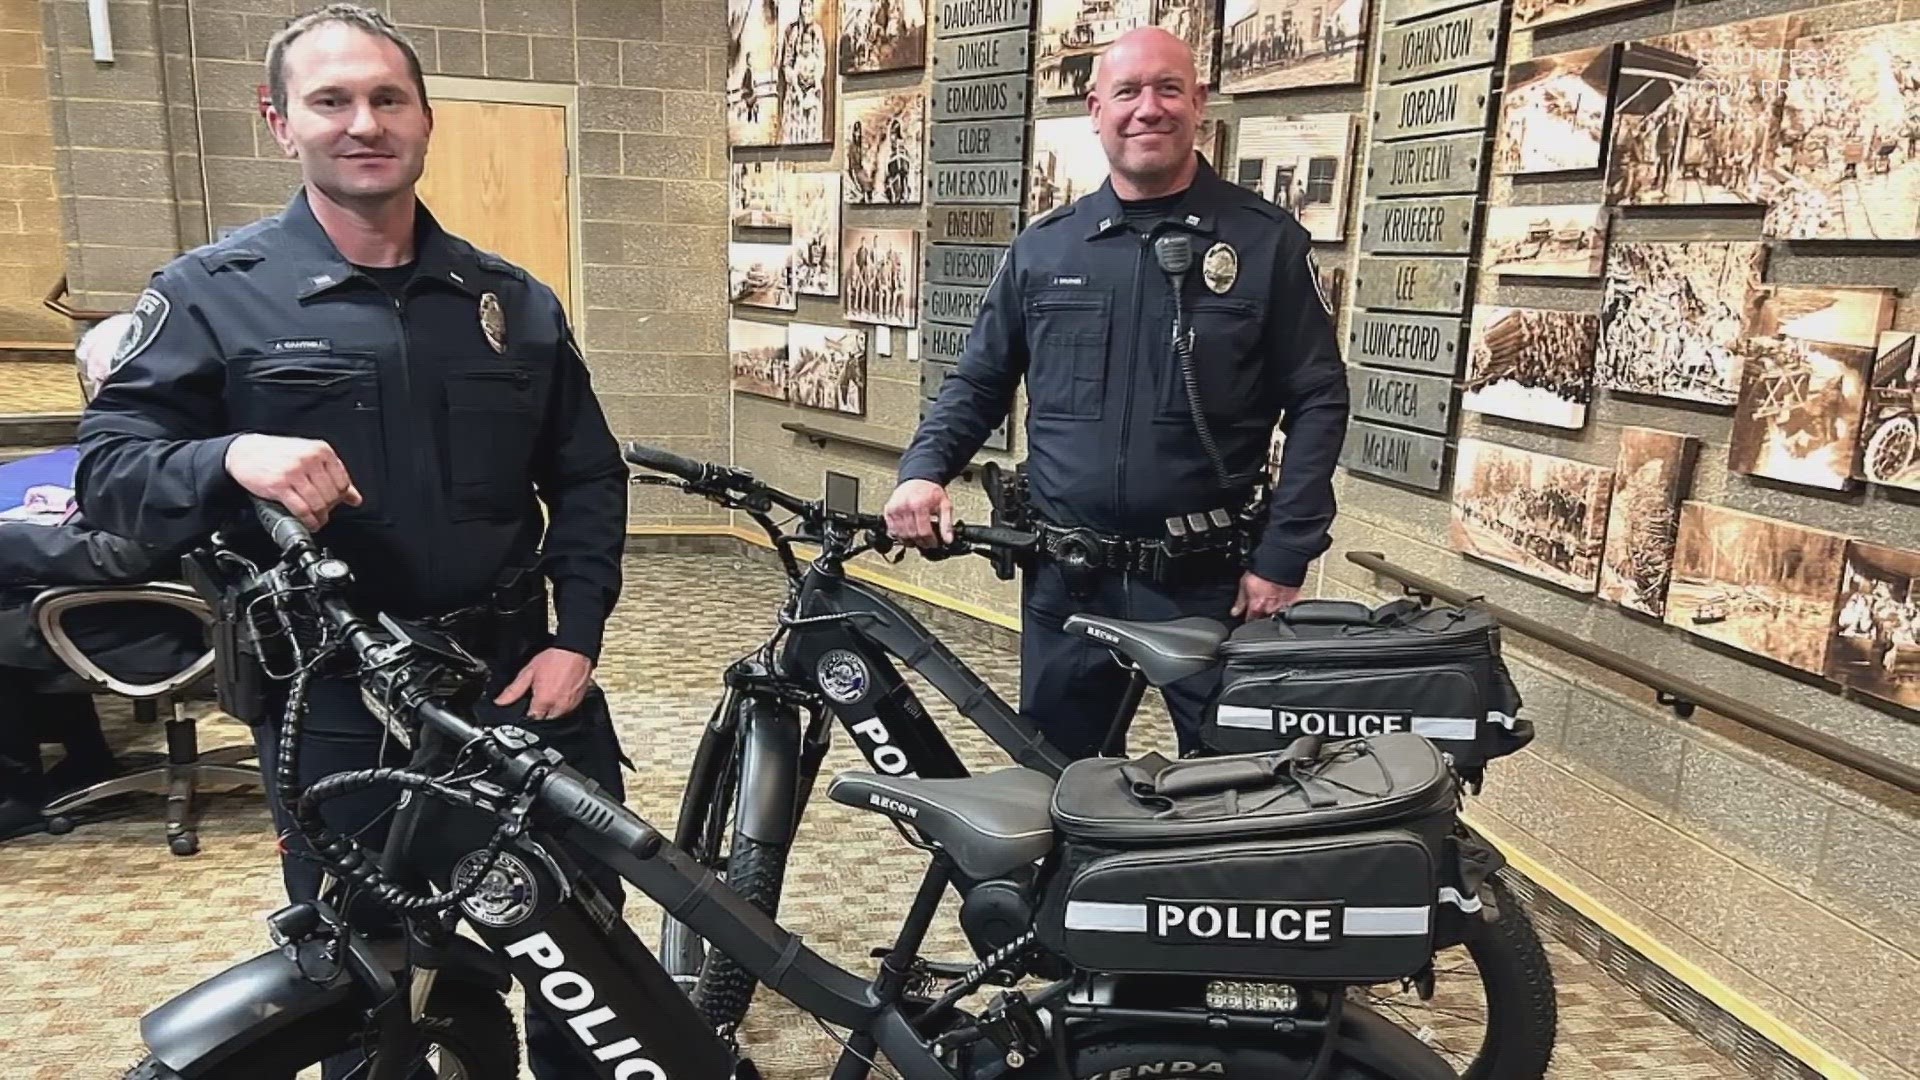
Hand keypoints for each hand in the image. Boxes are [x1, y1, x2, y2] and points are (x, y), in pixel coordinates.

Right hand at [224, 433, 361, 529]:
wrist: (245, 452)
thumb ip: (333, 475)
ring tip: (317, 520)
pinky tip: (309, 523)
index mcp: (321, 450)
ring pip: (318, 503)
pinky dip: (308, 520)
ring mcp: (294, 472)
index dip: (340, 497)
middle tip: (323, 513)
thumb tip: (355, 498)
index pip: (343, 482)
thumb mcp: (309, 457)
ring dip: (320, 517)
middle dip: (329, 509)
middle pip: (332, 495)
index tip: (334, 503)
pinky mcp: (279, 485)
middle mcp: (309, 459)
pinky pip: (301, 509)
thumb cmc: (279, 455)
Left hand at [495, 648, 594, 720]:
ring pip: (558, 715)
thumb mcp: (528, 672)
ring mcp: (571, 705)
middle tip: (538, 698)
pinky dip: (563, 704)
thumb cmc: (554, 658)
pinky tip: (560, 691)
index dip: (527, 714)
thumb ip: (513, 690)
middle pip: (546, 720)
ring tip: (550, 693)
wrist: (575, 650)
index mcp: (544, 702)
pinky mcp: (580, 700)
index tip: (526, 707)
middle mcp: (558, 707)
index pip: (532, 719)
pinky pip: (569, 709)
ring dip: (552, 709)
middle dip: (540, 713)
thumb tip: (500, 701)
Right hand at [883, 479, 953, 547]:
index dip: (930, 541)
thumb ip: (947, 524)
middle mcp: (904, 507)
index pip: (924, 531)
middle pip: (912, 534)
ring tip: (918, 540)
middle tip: (927, 543)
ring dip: (910, 541)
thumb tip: (948, 540)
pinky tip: (907, 535)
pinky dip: (899, 536)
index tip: (934, 543)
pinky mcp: (888, 511)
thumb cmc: (931, 492)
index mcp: (919, 505)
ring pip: (901, 535)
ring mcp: (895, 509)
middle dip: (921, 542)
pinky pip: (892, 530)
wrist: (918, 479)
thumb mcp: (944, 505)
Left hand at [1232, 573, 1299, 620]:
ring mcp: (1283, 605)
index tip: (1248, 614)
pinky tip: (1283, 596)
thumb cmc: (1261, 570)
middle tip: (1261, 601)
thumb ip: (1240, 601)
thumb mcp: (1244, 583)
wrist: (1280, 562)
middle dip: (1262, 613)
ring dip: (1274, 608)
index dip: (1248, 618)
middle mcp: (1270, 609)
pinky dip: (1287, 603)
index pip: (1250, 619)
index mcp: (1256, 606)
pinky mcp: (1294, 600)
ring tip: (1272, 596)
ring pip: (1277, 613)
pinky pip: (1290, 606)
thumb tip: (1235, 613)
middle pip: (1264, 617)